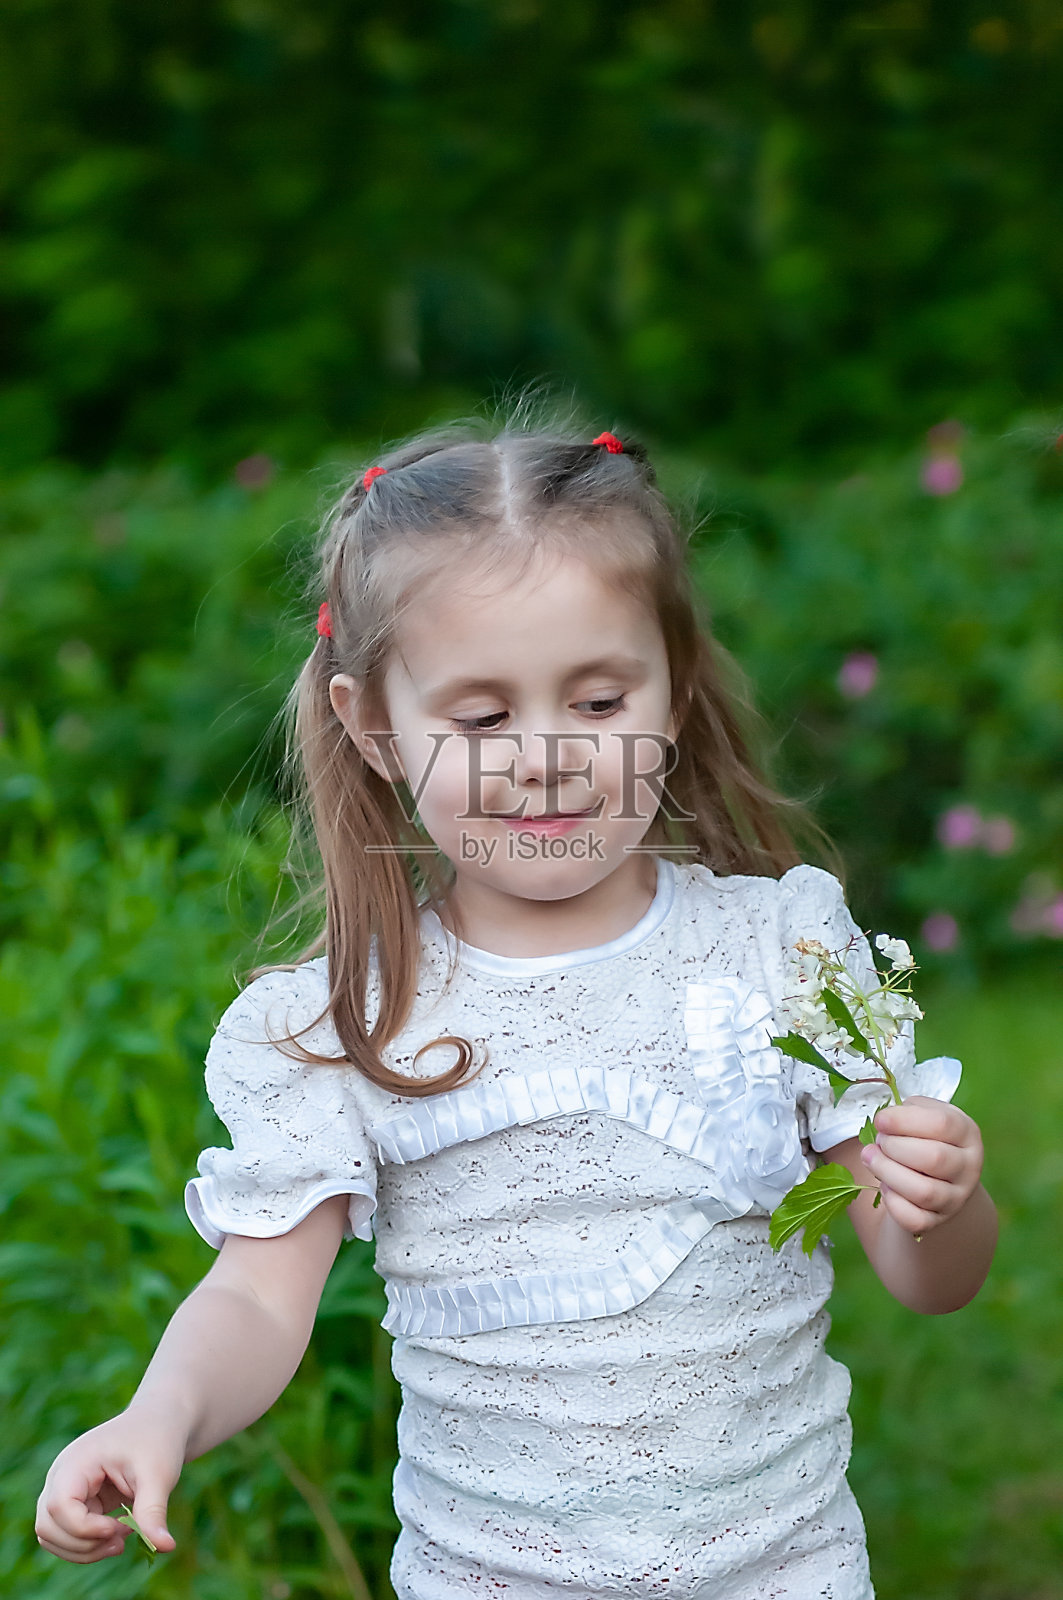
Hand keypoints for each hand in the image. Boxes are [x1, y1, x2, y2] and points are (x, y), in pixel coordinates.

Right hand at [34, 1408, 182, 1563]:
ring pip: (52, 1537)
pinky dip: (89, 1546)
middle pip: (48, 1526)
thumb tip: (166, 1548)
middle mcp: (62, 1476)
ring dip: (85, 1549)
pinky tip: (120, 1534)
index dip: (84, 1528)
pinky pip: (67, 1536)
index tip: (118, 1528)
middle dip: (83, 1543)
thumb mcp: (159, 1473)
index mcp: (76, 1461)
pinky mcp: (76, 1504)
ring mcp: (65, 1491)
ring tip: (123, 1537)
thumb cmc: (157, 1441)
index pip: (59, 1505)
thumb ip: (154, 1511)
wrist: (160, 1425)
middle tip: (123, 1538)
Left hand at [860, 1094, 984, 1237]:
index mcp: (967, 1132)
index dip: (904, 1120)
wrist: (938, 1175)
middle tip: (878, 1141)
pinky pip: (915, 1219)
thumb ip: (906, 1112)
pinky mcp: (938, 1219)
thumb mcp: (922, 1114)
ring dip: (887, 1172)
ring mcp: (956, 1197)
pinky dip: (893, 1203)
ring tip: (871, 1159)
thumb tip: (884, 1122)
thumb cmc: (924, 1135)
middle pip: (933, 1158)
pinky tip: (885, 1186)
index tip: (880, 1120)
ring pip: (924, 1192)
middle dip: (894, 1147)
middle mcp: (969, 1166)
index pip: (941, 1124)